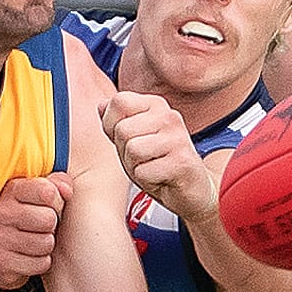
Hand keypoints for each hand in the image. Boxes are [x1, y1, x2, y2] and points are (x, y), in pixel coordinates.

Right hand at [0, 175, 69, 288]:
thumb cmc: (28, 216)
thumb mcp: (41, 193)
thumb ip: (57, 183)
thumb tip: (67, 191)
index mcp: (11, 190)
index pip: (47, 191)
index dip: (56, 200)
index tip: (49, 205)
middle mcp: (1, 212)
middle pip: (48, 219)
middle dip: (52, 226)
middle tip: (42, 227)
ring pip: (46, 243)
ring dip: (47, 246)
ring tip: (36, 241)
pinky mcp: (1, 262)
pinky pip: (40, 264)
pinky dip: (41, 263)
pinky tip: (30, 256)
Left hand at [102, 90, 218, 220]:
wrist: (190, 191)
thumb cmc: (159, 164)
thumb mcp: (131, 140)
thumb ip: (116, 122)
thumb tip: (101, 105)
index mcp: (156, 106)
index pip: (118, 101)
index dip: (112, 124)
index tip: (129, 138)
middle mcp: (169, 116)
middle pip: (122, 129)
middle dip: (125, 150)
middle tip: (144, 158)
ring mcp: (177, 137)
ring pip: (132, 149)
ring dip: (135, 166)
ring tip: (151, 167)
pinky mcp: (182, 161)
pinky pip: (143, 171)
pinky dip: (146, 180)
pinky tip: (161, 177)